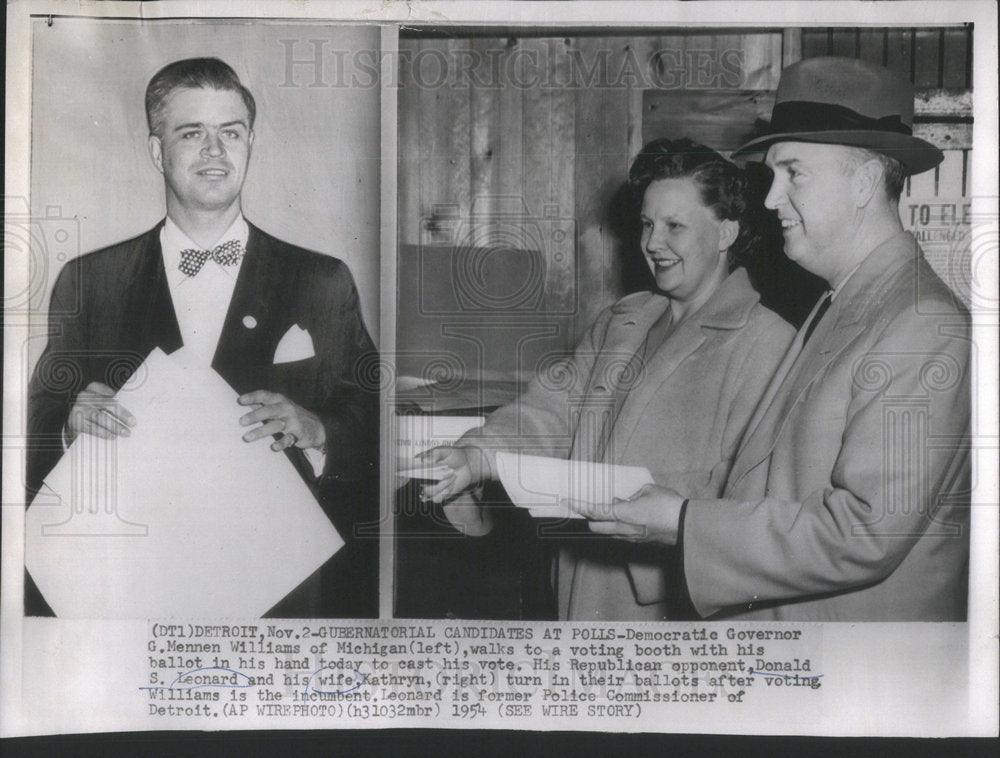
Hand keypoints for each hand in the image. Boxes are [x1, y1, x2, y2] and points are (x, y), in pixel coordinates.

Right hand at [66, 382, 135, 443]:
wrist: (77, 422)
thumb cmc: (95, 410)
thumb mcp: (102, 403)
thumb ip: (113, 404)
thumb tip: (130, 415)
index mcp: (93, 388)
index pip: (104, 389)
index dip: (112, 394)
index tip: (123, 401)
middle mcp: (84, 396)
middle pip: (105, 404)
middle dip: (121, 413)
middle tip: (132, 423)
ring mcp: (78, 408)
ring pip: (98, 417)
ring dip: (114, 425)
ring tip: (125, 432)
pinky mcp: (75, 421)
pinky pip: (91, 427)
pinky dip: (103, 432)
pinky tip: (112, 436)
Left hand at [238, 390, 325, 451]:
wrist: (316, 426)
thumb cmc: (289, 415)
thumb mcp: (278, 407)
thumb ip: (261, 405)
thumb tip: (240, 403)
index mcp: (279, 400)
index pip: (265, 396)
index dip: (253, 397)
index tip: (240, 400)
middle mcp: (286, 408)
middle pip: (270, 410)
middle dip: (255, 415)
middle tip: (241, 421)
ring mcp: (293, 421)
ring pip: (276, 425)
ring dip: (261, 431)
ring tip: (247, 437)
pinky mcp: (298, 433)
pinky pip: (289, 438)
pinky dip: (282, 443)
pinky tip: (274, 447)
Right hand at [417, 445, 489, 503]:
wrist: (466, 464)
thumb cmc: (453, 455)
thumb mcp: (444, 451)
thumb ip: (434, 454)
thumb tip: (424, 461)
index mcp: (419, 465)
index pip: (409, 471)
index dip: (414, 472)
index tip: (425, 470)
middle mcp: (420, 477)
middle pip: (419, 483)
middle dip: (435, 477)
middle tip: (451, 470)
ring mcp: (428, 487)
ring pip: (428, 492)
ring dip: (443, 485)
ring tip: (453, 475)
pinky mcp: (437, 495)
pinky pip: (437, 499)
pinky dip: (446, 491)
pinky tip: (452, 483)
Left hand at [567, 483, 683, 545]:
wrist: (686, 526)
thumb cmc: (669, 505)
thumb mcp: (647, 491)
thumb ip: (631, 497)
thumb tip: (623, 503)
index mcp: (623, 514)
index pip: (595, 510)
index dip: (579, 506)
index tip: (566, 501)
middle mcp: (623, 529)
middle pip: (595, 526)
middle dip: (588, 517)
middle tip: (584, 507)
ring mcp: (630, 538)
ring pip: (607, 533)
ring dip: (602, 523)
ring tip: (605, 511)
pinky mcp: (638, 543)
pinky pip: (619, 535)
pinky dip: (615, 527)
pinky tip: (622, 517)